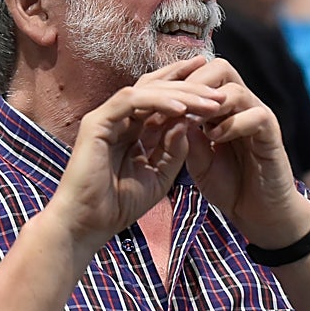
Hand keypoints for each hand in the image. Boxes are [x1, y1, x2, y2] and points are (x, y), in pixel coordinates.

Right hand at [48, 57, 224, 249]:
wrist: (89, 225)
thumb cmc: (119, 205)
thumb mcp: (159, 176)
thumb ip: (174, 150)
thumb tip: (189, 122)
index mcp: (132, 129)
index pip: (162, 100)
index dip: (189, 90)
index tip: (219, 90)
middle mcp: (119, 118)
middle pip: (156, 88)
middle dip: (190, 85)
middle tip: (221, 90)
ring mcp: (106, 117)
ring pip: (146, 90)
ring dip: (180, 93)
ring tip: (209, 101)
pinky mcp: (97, 122)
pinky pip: (131, 102)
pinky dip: (157, 102)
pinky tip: (182, 110)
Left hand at [180, 58, 309, 245]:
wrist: (259, 213)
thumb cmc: (228, 184)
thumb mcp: (196, 160)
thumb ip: (184, 136)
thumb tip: (164, 114)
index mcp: (221, 107)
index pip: (199, 75)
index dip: (175, 85)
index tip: (152, 105)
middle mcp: (241, 105)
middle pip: (219, 68)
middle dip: (191, 85)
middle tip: (171, 109)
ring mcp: (258, 116)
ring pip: (235, 89)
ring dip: (208, 105)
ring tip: (192, 124)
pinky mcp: (272, 134)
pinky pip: (256, 116)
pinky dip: (232, 124)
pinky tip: (215, 138)